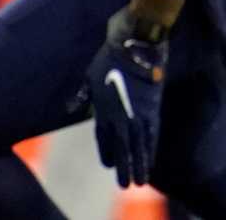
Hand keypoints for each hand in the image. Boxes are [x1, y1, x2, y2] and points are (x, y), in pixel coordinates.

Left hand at [86, 8, 167, 187]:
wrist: (137, 41)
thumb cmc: (110, 54)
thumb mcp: (89, 74)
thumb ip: (82, 94)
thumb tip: (71, 107)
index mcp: (103, 107)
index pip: (104, 138)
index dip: (107, 153)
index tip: (108, 165)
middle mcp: (121, 114)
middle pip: (124, 147)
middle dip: (125, 167)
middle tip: (126, 185)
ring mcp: (138, 111)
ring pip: (140, 144)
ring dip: (141, 163)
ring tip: (141, 180)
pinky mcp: (154, 105)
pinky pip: (153, 132)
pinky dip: (152, 146)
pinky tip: (152, 156)